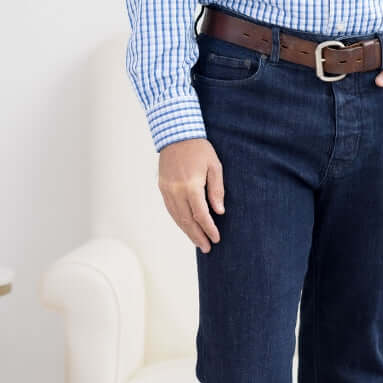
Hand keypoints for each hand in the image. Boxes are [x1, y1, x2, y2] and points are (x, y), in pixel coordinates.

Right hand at [157, 138, 224, 252]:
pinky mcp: (162, 187)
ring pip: (176, 217)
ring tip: (197, 242)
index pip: (201, 214)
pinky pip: (170, 209)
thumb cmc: (199, 149)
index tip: (216, 238)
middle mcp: (176, 190)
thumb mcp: (214, 166)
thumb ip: (217, 189)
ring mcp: (167, 190)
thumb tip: (219, 211)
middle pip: (187, 220)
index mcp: (191, 185)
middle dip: (197, 236)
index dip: (209, 228)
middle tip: (207, 248)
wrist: (176, 134)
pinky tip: (185, 226)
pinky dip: (178, 220)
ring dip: (187, 231)